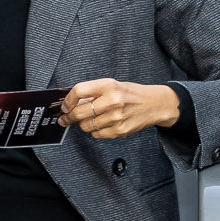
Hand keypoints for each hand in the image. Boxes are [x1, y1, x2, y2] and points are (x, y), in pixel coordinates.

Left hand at [61, 79, 180, 139]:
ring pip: (86, 126)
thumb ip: (93, 93)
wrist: (155, 104)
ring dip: (82, 125)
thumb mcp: (113, 85)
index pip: (79, 91)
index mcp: (109, 86)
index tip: (64, 106)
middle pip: (79, 112)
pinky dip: (94, 131)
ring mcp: (116, 117)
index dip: (68, 100)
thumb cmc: (132, 94)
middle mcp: (113, 101)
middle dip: (68, 117)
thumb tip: (71, 103)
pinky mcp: (120, 130)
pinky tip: (100, 125)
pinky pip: (97, 135)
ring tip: (87, 120)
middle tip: (64, 119)